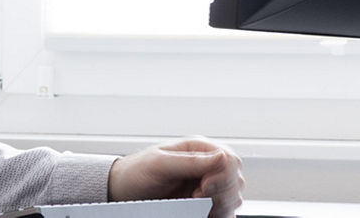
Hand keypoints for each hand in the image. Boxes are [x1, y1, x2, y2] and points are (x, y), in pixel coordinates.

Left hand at [107, 138, 243, 217]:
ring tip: (192, 204)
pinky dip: (218, 214)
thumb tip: (222, 156)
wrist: (124, 191)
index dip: (222, 176)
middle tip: (194, 197)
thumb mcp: (160, 164)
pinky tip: (202, 212)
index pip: (230, 160)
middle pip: (235, 180)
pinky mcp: (206, 202)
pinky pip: (225, 210)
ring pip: (233, 197)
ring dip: (219, 205)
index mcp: (198, 148)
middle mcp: (207, 164)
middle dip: (220, 193)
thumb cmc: (137, 172)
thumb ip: (191, 161)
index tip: (203, 187)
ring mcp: (208, 184)